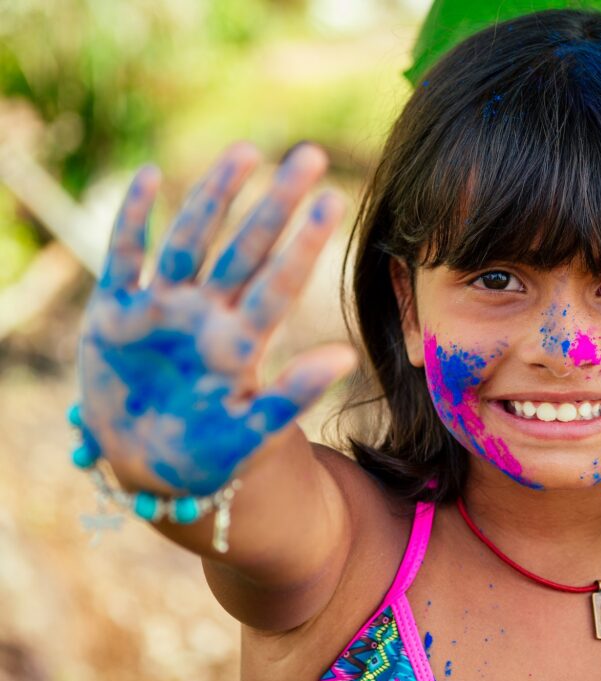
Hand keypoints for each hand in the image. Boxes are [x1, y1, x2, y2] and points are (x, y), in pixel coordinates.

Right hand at [77, 142, 355, 495]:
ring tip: (247, 153)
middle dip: (275, 203)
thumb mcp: (250, 431)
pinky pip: (124, 257)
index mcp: (239, 342)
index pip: (278, 282)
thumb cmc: (208, 455)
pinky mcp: (116, 314)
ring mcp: (162, 310)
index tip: (334, 201)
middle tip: (309, 156)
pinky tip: (150, 177)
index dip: (302, 243)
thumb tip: (347, 357)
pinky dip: (132, 220)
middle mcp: (206, 315)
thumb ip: (292, 396)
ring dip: (214, 197)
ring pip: (191, 240)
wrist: (148, 469)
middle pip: (245, 248)